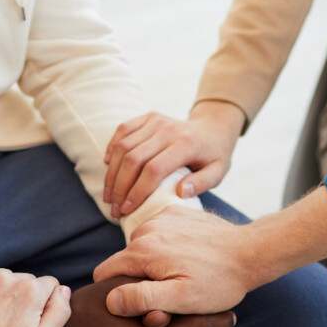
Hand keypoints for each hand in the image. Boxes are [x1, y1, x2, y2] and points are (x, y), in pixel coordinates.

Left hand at [0, 266, 70, 326]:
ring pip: (2, 278)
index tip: (30, 320)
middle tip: (9, 323)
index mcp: (30, 291)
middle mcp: (7, 277)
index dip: (44, 303)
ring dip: (0, 292)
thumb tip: (63, 290)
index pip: (49, 285)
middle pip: (25, 280)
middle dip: (22, 296)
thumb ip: (59, 312)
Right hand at [93, 206, 256, 316]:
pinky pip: (157, 234)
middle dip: (136, 279)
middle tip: (167, 294)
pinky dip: (165, 246)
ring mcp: (161, 217)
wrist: (251, 252)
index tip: (135, 307)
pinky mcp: (176, 212)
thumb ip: (142, 299)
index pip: (105, 273)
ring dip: (151, 263)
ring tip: (179, 276)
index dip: (115, 294)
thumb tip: (110, 300)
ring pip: (140, 248)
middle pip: (124, 261)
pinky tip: (187, 258)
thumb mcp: (181, 300)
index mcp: (142, 250)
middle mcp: (146, 228)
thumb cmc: (219, 282)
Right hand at [103, 101, 245, 217]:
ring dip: (112, 174)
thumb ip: (202, 183)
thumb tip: (180, 192)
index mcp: (186, 144)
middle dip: (120, 187)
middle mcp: (168, 129)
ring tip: (109, 196)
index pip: (154, 169)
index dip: (137, 191)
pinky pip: (123, 130)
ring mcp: (156, 120)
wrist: (213, 127)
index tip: (128, 210)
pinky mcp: (148, 116)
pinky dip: (112, 148)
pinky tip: (108, 167)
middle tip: (115, 209)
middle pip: (133, 159)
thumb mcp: (218, 172)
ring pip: (124, 146)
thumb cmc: (214, 155)